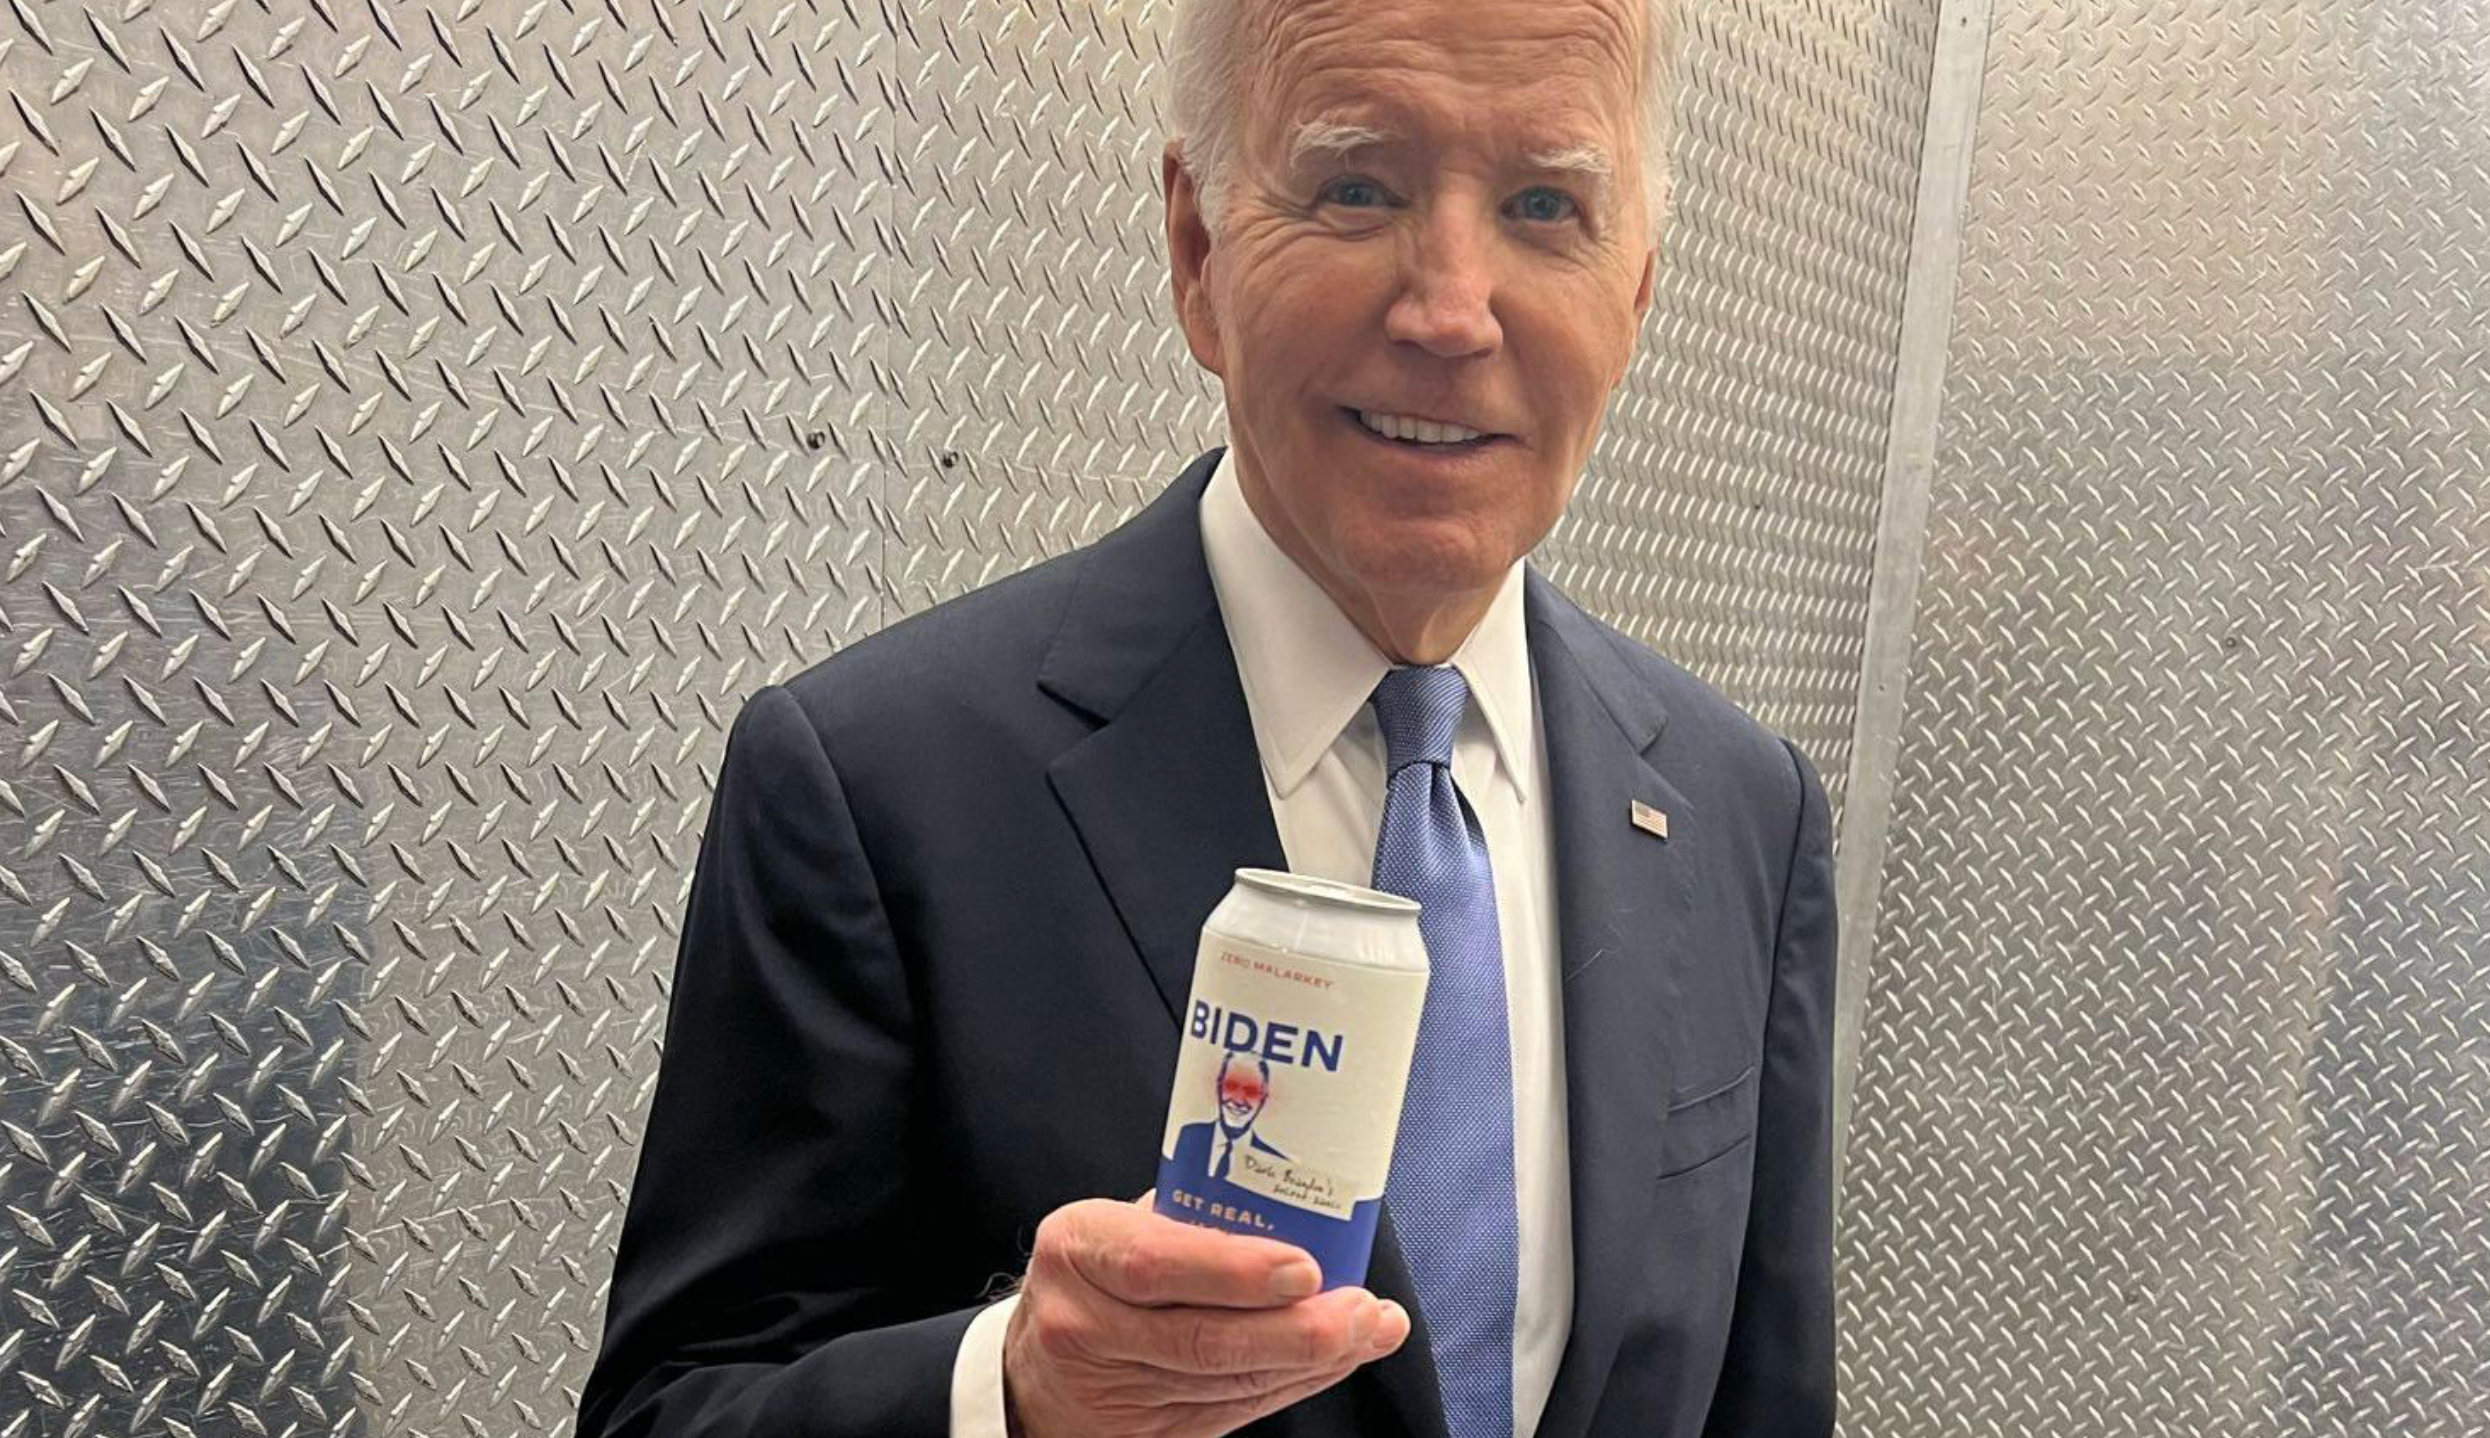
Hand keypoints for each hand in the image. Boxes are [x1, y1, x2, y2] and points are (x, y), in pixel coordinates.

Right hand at [1001, 1193, 1409, 1437]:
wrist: (1035, 1368)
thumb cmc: (1095, 1274)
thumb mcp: (1119, 1225)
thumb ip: (1192, 1218)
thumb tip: (1302, 1211)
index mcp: (1079, 1246)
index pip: (1156, 1261)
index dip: (1236, 1271)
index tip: (1305, 1269)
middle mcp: (1084, 1322)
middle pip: (1202, 1339)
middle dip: (1297, 1330)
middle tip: (1361, 1310)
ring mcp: (1110, 1386)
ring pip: (1226, 1382)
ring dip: (1310, 1360)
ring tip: (1367, 1329)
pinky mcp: (1144, 1433)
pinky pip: (1231, 1411)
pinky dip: (1290, 1385)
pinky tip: (1332, 1360)